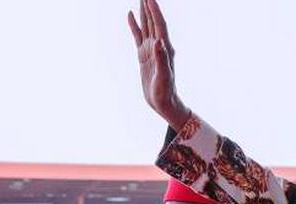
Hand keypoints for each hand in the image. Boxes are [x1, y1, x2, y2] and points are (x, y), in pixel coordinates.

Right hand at [128, 0, 190, 129]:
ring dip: (143, 11)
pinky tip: (130, 15)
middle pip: (153, 21)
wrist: (163, 102)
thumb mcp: (164, 76)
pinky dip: (134, 25)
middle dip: (149, 6)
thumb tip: (159, 42)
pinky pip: (137, 36)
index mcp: (165, 49)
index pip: (159, 25)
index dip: (155, 11)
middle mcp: (159, 46)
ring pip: (145, 25)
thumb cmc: (166, 91)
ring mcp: (150, 49)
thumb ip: (162, 59)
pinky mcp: (143, 55)